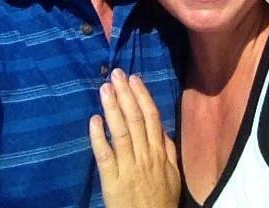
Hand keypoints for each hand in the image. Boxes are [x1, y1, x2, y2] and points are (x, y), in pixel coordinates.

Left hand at [89, 68, 180, 207]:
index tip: (133, 78)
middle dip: (125, 94)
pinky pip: (105, 156)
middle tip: (116, 74)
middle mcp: (145, 155)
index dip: (142, 95)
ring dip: (112, 108)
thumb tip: (161, 127)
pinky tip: (94, 120)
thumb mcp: (174, 174)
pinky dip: (99, 137)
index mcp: (159, 152)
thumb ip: (169, 149)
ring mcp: (128, 167)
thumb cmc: (162, 202)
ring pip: (121, 132)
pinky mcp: (112, 181)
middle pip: (135, 119)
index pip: (151, 116)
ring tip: (104, 89)